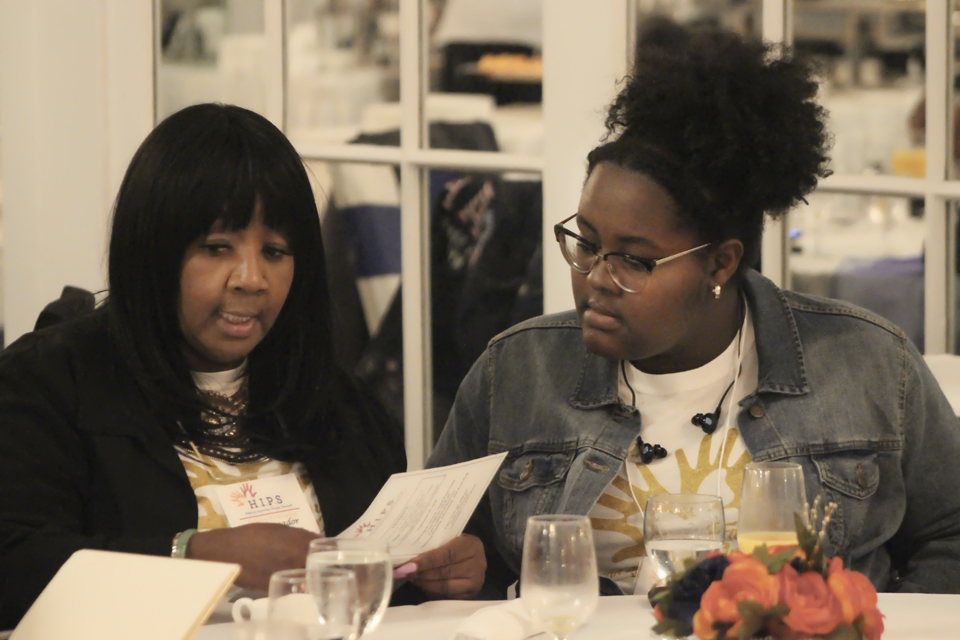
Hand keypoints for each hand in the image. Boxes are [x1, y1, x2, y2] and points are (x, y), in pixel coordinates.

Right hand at [186, 523, 317, 590]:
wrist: (228, 551)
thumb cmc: (252, 535)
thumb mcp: (278, 529)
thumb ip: (297, 535)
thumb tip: (311, 540)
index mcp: (297, 542)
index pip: (321, 546)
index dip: (325, 547)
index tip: (325, 549)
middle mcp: (295, 559)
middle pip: (317, 563)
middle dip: (319, 562)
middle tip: (318, 561)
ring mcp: (285, 574)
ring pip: (306, 576)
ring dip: (308, 573)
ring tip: (305, 570)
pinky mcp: (275, 586)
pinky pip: (291, 586)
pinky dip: (294, 582)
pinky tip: (292, 578)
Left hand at [397, 534, 485, 598]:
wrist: (471, 556)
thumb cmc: (455, 544)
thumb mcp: (449, 539)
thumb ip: (434, 547)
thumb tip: (408, 559)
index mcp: (472, 546)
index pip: (447, 554)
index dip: (427, 561)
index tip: (408, 565)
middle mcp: (478, 564)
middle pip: (445, 572)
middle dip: (422, 573)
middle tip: (404, 572)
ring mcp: (476, 582)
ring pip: (445, 586)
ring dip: (424, 583)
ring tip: (411, 578)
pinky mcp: (470, 595)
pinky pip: (447, 596)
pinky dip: (431, 591)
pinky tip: (422, 585)